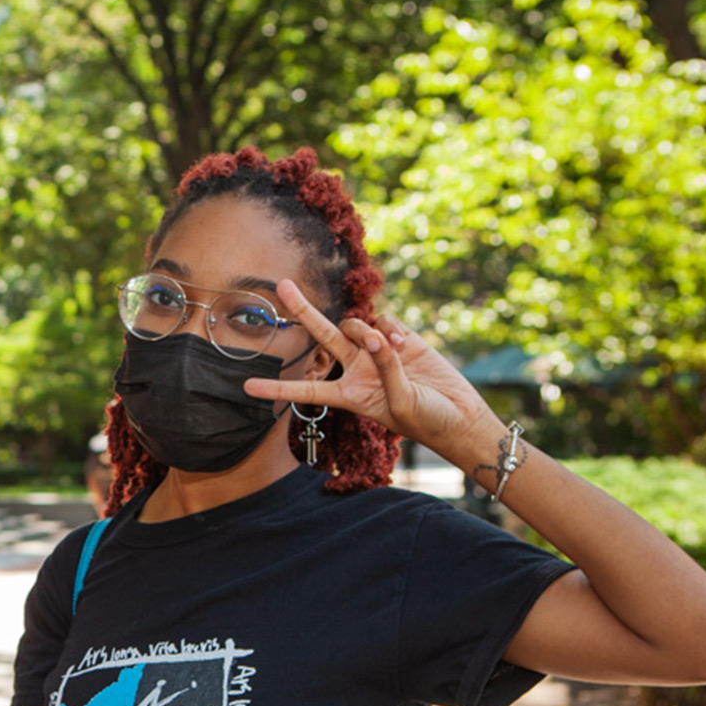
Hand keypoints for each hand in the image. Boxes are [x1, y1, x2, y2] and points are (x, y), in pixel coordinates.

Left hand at [243, 280, 501, 456]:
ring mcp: (377, 353)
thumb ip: (385, 371)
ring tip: (387, 348)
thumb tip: (377, 338)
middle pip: (323, 336)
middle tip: (283, 285)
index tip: (245, 386)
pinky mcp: (402, 339)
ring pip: (357, 326)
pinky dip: (393, 331)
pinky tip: (405, 346)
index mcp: (349, 395)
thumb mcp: (400, 404)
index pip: (306, 390)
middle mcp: (357, 370)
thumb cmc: (426, 420)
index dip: (277, 387)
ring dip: (367, 332)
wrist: (459, 415)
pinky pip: (387, 323)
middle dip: (303, 311)